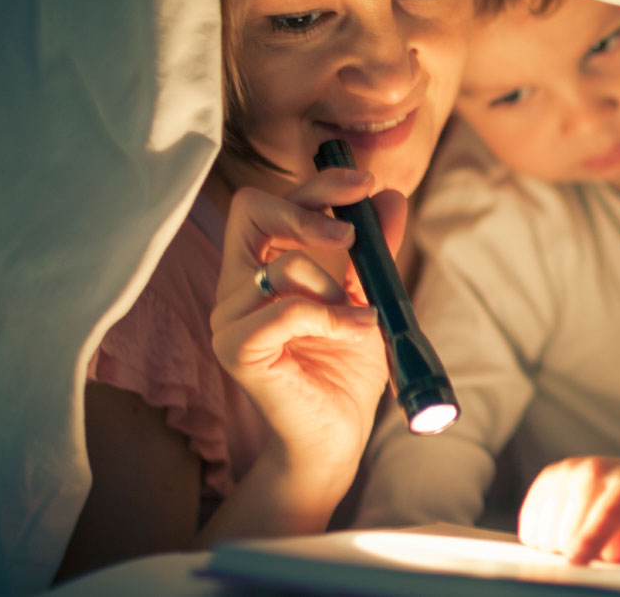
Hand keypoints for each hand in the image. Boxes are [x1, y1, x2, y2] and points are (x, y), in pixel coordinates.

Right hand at [210, 166, 409, 476]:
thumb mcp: (367, 297)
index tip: (363, 182)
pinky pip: (284, 310)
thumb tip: (390, 195)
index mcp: (258, 269)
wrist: (337, 436)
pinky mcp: (237, 350)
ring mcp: (229, 319)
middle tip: (352, 233)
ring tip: (358, 319)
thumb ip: (372, 250)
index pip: (269, 204)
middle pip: (250, 210)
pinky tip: (356, 331)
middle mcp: (234, 288)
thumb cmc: (345, 371)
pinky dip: (330, 315)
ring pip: (283, 266)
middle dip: (308, 210)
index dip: (316, 185)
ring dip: (334, 287)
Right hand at [518, 457, 619, 563]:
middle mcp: (596, 469)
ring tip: (593, 538)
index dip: (590, 539)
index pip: (607, 512)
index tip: (577, 560)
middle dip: (582, 555)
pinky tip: (571, 531)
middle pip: (568, 533)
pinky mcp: (548, 478)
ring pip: (544, 534)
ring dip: (563, 548)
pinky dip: (546, 540)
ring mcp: (568, 471)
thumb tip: (614, 550)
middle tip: (606, 551)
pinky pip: (530, 530)